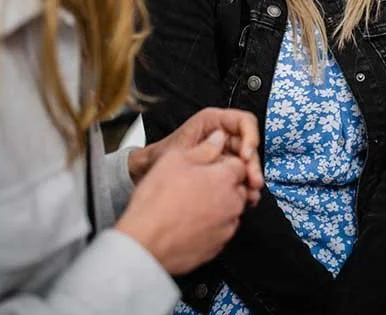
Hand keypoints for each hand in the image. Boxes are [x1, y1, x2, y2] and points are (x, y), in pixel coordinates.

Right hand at [118, 131, 249, 274]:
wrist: (145, 243)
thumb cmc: (156, 203)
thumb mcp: (175, 160)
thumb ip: (204, 148)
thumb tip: (218, 138)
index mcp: (225, 179)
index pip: (239, 165)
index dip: (223, 164)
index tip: (209, 168)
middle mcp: (232, 204)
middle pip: (237, 188)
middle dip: (222, 185)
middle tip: (196, 187)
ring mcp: (226, 228)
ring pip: (230, 211)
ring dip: (217, 206)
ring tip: (189, 206)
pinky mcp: (218, 247)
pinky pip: (220, 231)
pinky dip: (210, 226)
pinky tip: (190, 223)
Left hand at [129, 108, 262, 203]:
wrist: (147, 173)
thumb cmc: (159, 156)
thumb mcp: (179, 150)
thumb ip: (201, 145)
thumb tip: (223, 140)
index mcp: (213, 121)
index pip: (244, 122)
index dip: (250, 137)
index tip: (246, 156)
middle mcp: (223, 134)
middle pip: (249, 145)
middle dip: (253, 164)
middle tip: (253, 181)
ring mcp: (225, 151)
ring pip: (248, 162)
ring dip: (251, 177)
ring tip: (251, 194)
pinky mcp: (225, 167)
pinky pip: (240, 174)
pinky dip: (245, 186)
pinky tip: (246, 197)